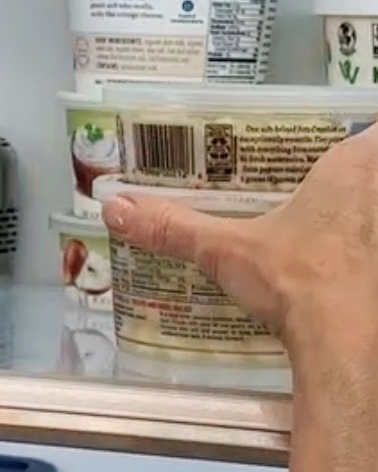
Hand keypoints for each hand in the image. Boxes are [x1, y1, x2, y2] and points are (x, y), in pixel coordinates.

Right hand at [102, 122, 377, 372]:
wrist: (344, 347)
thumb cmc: (299, 281)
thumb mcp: (227, 250)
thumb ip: (174, 227)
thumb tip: (118, 209)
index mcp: (352, 167)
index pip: (373, 124)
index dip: (360, 129)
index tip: (338, 133)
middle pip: (372, 163)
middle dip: (356, 173)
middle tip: (328, 182)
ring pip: (375, 209)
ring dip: (359, 213)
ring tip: (335, 226)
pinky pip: (372, 248)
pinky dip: (361, 253)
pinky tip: (344, 268)